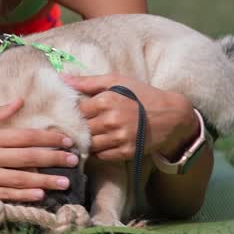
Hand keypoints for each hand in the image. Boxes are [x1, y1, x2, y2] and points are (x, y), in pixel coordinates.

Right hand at [0, 99, 79, 201]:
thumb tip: (20, 101)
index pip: (24, 136)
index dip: (47, 138)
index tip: (66, 140)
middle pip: (27, 158)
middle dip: (53, 159)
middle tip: (74, 160)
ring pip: (20, 179)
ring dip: (45, 180)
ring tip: (65, 182)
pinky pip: (6, 195)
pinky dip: (24, 196)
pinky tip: (41, 196)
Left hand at [63, 74, 196, 162]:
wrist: (170, 115)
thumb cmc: (141, 94)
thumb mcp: (116, 80)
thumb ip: (88, 81)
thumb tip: (63, 78)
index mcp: (107, 100)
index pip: (79, 110)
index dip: (79, 111)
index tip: (81, 110)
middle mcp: (112, 121)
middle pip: (84, 128)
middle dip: (83, 126)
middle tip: (85, 124)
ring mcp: (119, 138)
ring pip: (91, 144)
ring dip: (89, 140)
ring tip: (92, 134)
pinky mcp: (126, 152)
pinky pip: (102, 155)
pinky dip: (99, 150)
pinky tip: (103, 142)